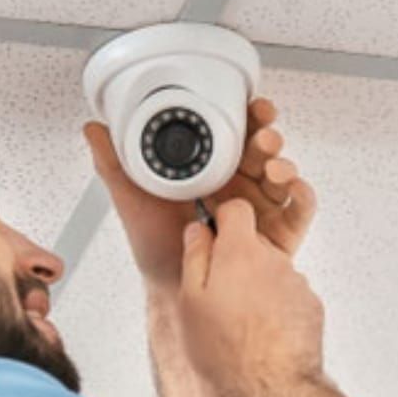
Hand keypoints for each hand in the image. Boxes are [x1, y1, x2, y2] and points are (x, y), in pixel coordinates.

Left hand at [82, 97, 317, 292]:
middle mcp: (238, 187)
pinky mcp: (275, 237)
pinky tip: (294, 187)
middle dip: (267, 137)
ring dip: (284, 164)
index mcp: (210, 171)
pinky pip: (298, 212)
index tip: (251, 105)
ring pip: (281, 177)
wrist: (169, 291)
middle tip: (262, 136)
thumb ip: (115, 163)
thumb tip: (95, 129)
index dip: (247, 116)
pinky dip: (303, 196)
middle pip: (263, 151)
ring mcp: (258, 210)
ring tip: (274, 165)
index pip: (236, 133)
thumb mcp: (132, 200)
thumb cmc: (155, 248)